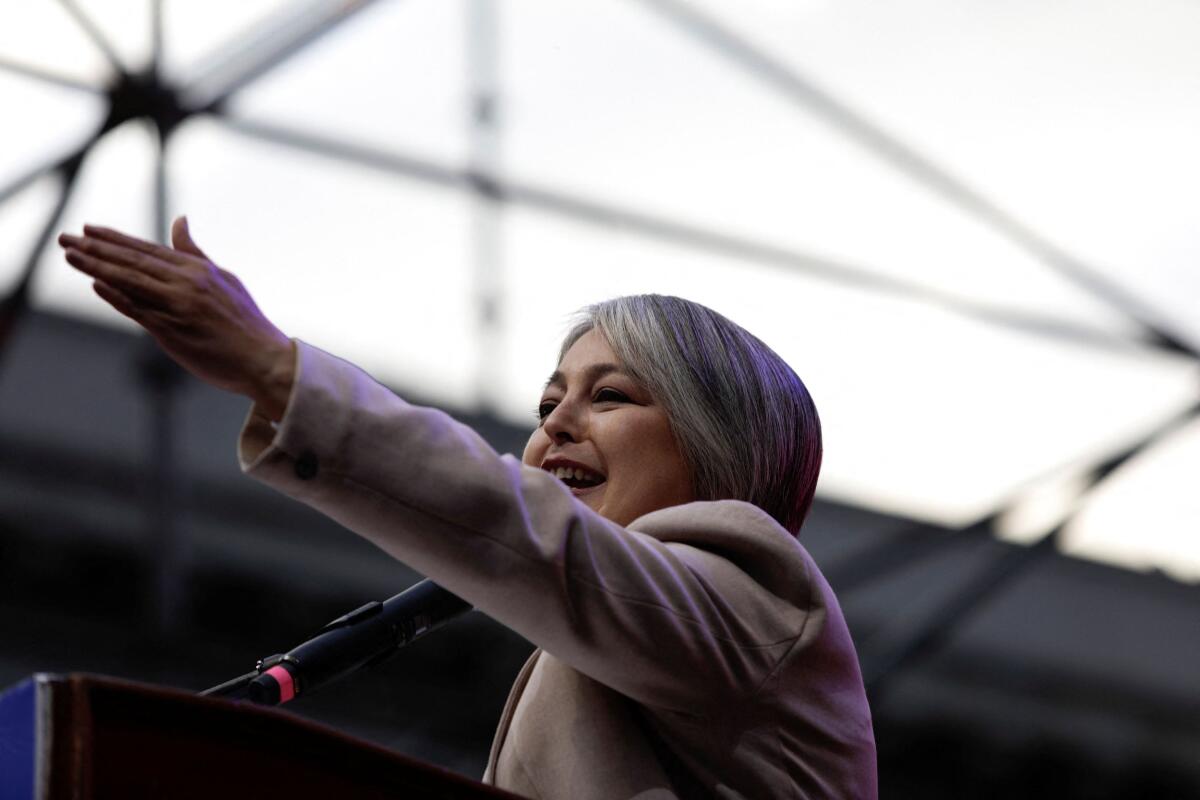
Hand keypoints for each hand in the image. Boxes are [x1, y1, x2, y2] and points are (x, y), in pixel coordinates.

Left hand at [58, 217, 295, 420]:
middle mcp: (186, 284)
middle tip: (66, 238)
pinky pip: (139, 311)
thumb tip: (180, 221)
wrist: (264, 359)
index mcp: (198, 270)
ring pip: (131, 282)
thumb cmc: (246, 322)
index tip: (89, 230)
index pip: (148, 250)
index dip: (116, 239)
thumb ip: (195, 253)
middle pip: (133, 262)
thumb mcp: (224, 278)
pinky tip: (96, 285)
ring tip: (71, 255)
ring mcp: (178, 307)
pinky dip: (117, 296)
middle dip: (96, 248)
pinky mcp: (173, 332)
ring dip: (97, 267)